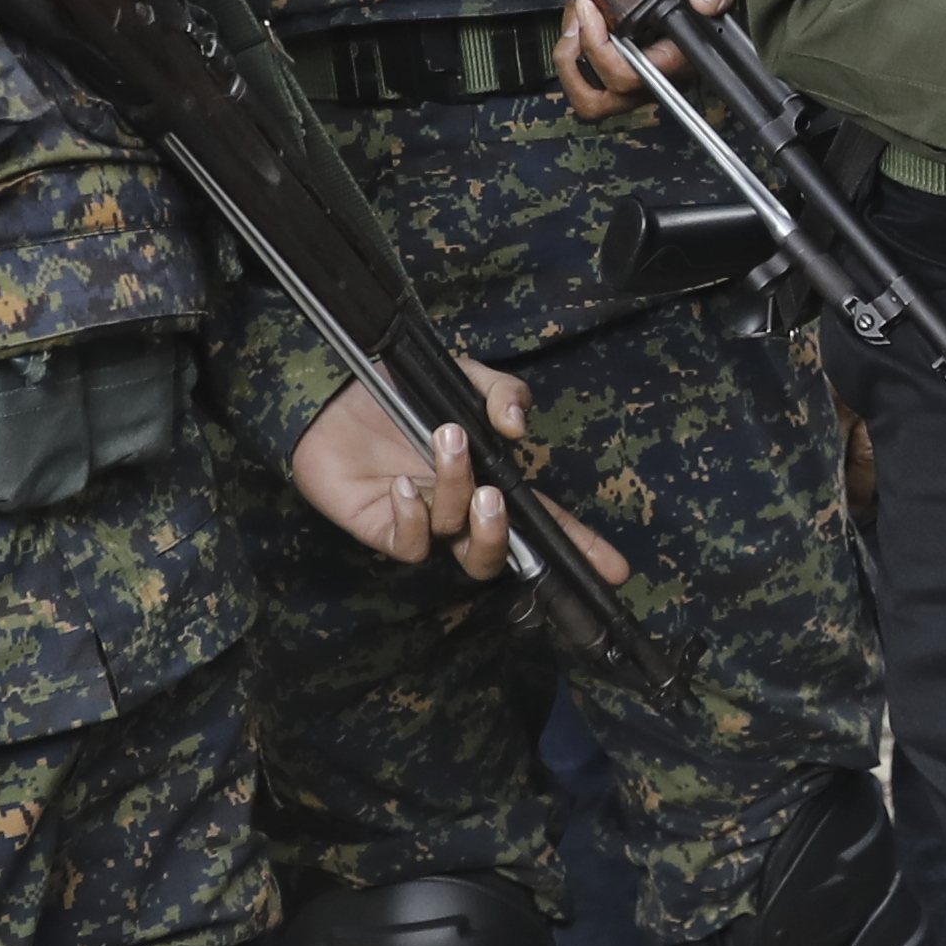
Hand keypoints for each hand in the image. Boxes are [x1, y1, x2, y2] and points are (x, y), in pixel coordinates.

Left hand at [291, 370, 622, 585]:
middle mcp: (459, 511)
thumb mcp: (463, 378)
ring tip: (446, 442)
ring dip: (456, 490)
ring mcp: (422, 523)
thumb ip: (501, 393)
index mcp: (489, 481)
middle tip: (494, 494)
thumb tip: (519, 427)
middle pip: (497, 554)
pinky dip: (413, 516)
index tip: (615, 567)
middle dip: (501, 531)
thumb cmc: (400, 391)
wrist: (331, 393)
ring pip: (456, 539)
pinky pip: (411, 544)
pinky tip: (402, 485)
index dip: (578, 547)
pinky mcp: (383, 529)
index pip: (542, 522)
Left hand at [558, 0, 743, 121]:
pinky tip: (582, 20)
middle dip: (577, 56)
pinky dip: (573, 53)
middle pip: (604, 99)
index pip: (634, 76)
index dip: (601, 51)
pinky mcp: (626, 68)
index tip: (589, 9)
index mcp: (684, 54)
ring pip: (592, 98)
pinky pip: (589, 83)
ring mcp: (641, 75)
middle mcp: (662, 75)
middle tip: (579, 16)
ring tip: (577, 17)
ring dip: (571, 59)